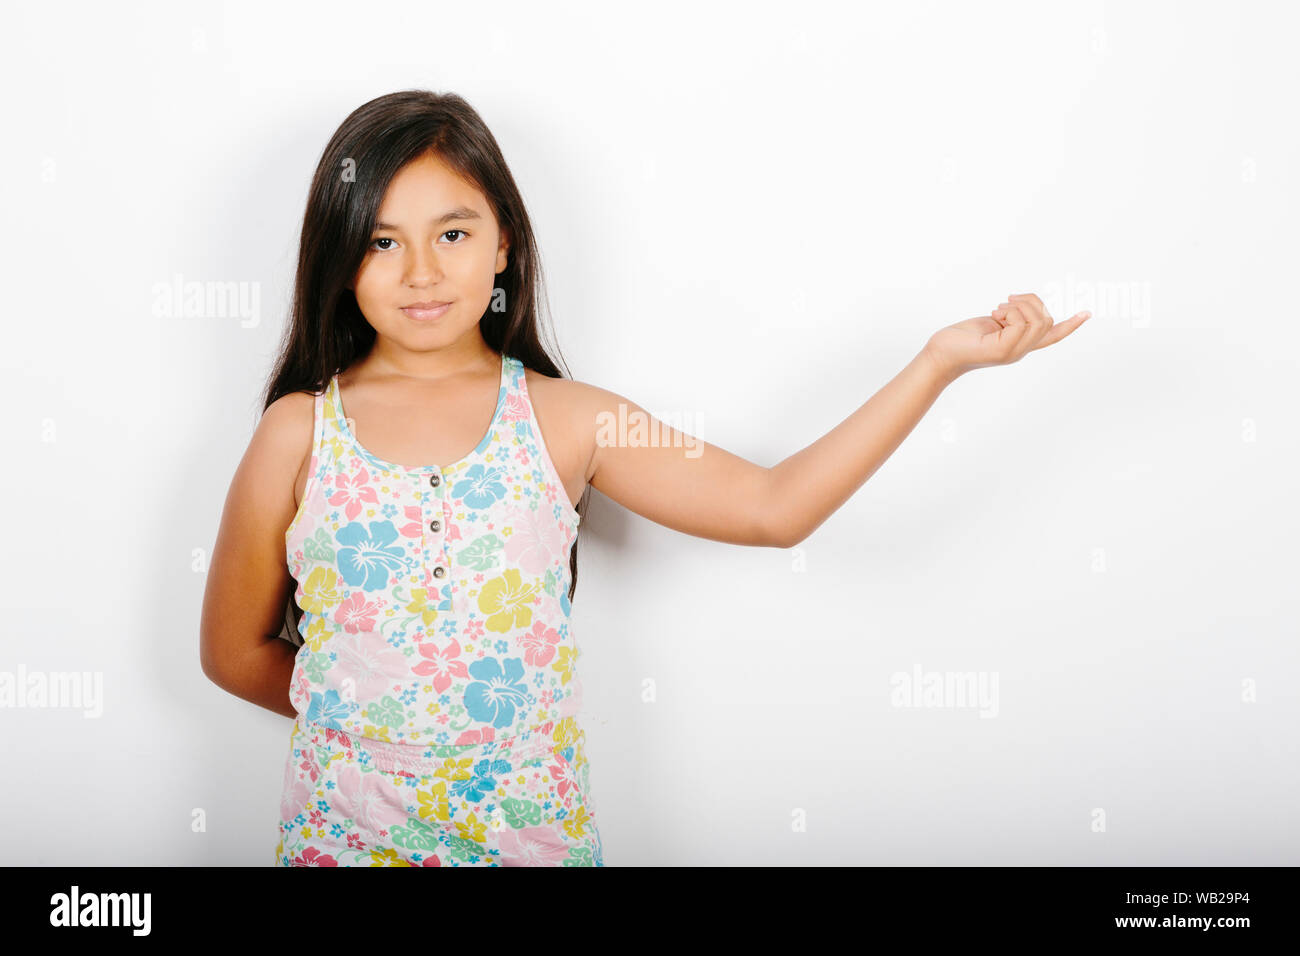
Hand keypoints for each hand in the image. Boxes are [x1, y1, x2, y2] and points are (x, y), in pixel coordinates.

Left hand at [923, 292, 1089, 380]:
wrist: (941, 353)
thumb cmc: (962, 338)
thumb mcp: (992, 323)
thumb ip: (1010, 317)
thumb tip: (1020, 303)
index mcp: (1020, 343)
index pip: (1051, 336)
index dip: (1070, 325)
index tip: (1087, 313)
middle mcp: (1020, 350)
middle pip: (1047, 320)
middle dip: (1031, 301)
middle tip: (1005, 302)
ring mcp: (1013, 352)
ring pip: (1038, 319)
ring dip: (1018, 305)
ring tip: (998, 310)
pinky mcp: (1002, 350)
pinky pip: (1022, 323)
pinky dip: (1010, 312)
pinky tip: (994, 316)